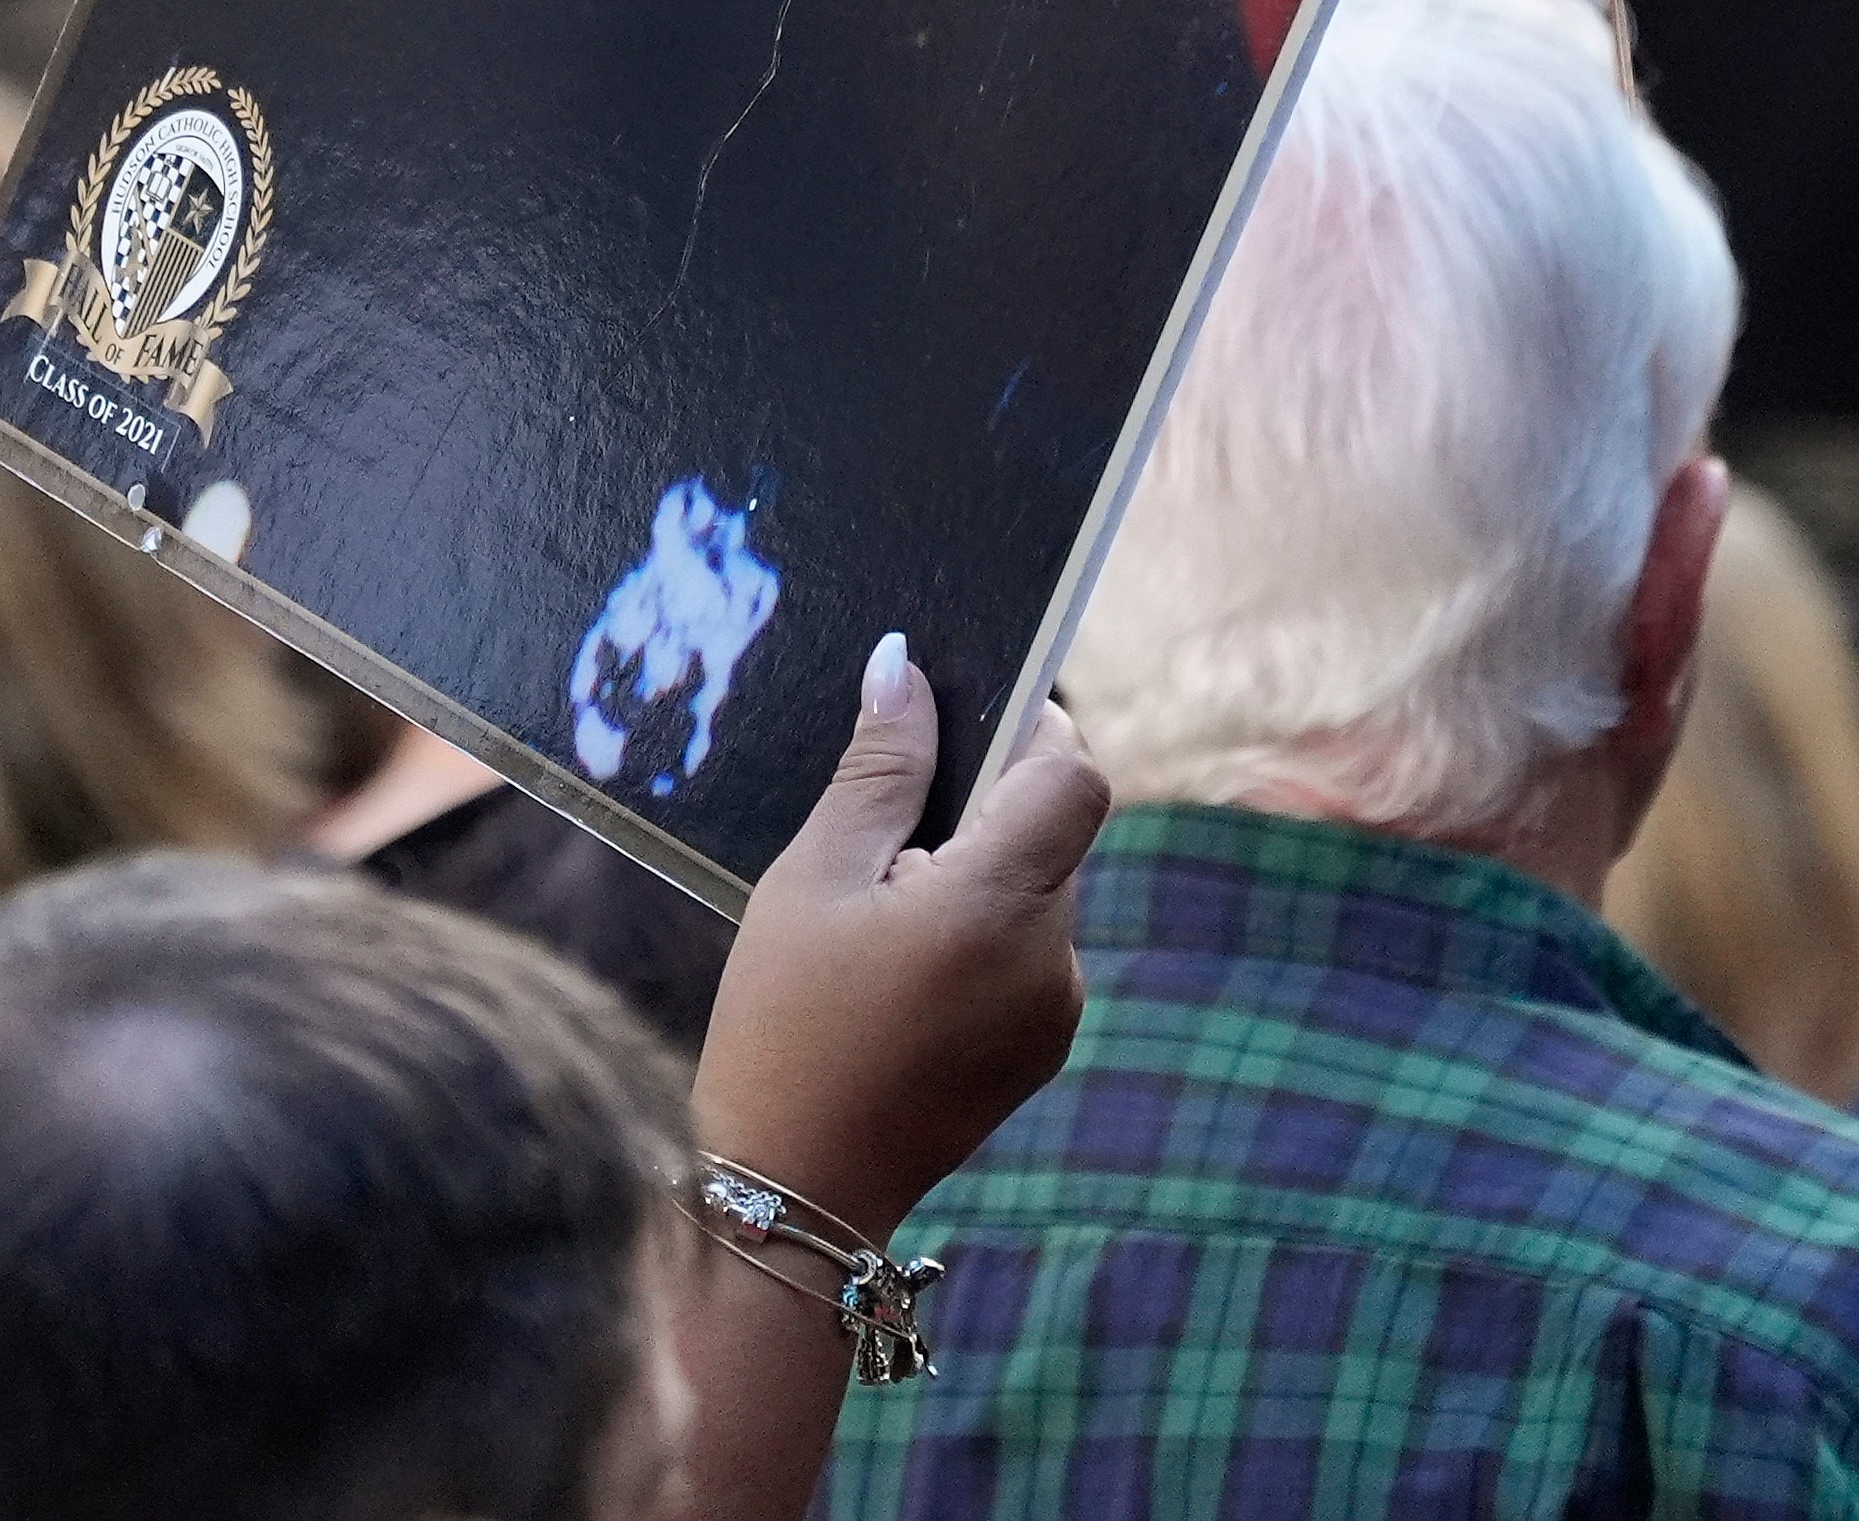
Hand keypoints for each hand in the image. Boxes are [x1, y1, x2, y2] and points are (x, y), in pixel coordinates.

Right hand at [688, 642, 1112, 1238]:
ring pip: (1043, 889)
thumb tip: (907, 666)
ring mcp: (1057, 1009)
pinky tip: (903, 963)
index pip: (1074, 775)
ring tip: (883, 904)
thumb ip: (878, 770)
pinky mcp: (1044, 1046)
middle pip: (1058, 829)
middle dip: (990, 804)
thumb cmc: (784, 1024)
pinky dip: (985, 930)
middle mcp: (1052, 958)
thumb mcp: (813, 880)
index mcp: (998, 908)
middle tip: (892, 819)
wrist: (797, 1190)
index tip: (964, 721)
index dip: (1034, 729)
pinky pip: (1032, 950)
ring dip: (983, 871)